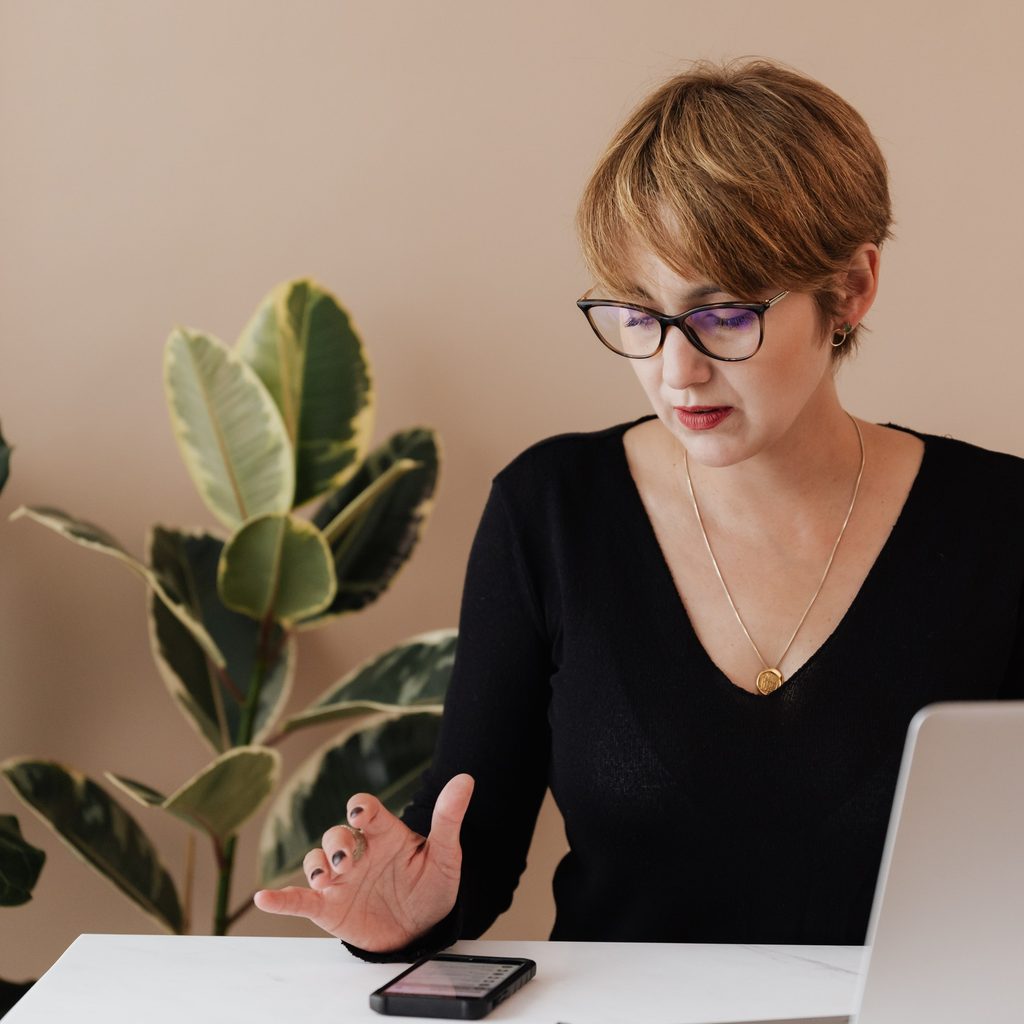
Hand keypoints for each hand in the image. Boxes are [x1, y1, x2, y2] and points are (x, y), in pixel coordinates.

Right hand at [253, 773, 473, 951]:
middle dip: (337, 843)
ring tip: (328, 878)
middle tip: (347, 860)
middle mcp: (358, 853)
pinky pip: (300, 901)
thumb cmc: (431, 885)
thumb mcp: (445, 854)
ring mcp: (341, 881)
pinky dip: (280, 900)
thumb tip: (466, 779)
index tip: (361, 813)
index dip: (361, 808)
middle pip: (336, 835)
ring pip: (316, 861)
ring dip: (316, 865)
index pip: (366, 811)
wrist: (424, 928)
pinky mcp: (329, 908)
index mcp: (384, 835)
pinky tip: (264, 898)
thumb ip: (449, 818)